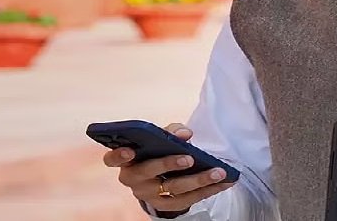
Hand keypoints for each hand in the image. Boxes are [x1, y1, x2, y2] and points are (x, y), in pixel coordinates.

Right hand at [103, 123, 234, 216]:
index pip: (113, 159)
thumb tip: (185, 133)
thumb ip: (170, 131)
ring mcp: (149, 194)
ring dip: (198, 180)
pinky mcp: (165, 205)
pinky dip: (208, 190)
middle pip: (148, 173)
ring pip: (173, 189)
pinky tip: (224, 182)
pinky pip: (188, 200)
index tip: (129, 149)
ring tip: (219, 172)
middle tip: (190, 158)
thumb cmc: (157, 150)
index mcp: (126, 160)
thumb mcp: (160, 138)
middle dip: (169, 164)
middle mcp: (133, 179)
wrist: (160, 176)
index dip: (119, 155)